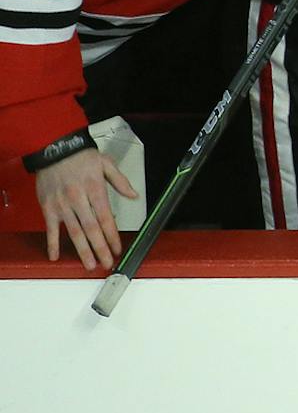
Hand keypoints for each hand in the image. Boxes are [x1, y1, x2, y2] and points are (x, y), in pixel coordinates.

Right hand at [35, 145, 135, 271]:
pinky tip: (56, 256)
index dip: (112, 236)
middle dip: (100, 248)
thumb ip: (121, 182)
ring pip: (74, 232)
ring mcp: (62, 205)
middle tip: (107, 263)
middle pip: (91, 229)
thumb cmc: (82, 156)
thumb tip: (135, 196)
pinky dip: (53, 243)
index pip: (107, 218)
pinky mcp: (48, 207)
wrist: (55, 148)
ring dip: (82, 250)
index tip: (118, 249)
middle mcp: (79, 200)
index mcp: (96, 190)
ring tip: (89, 264)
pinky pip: (51, 229)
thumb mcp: (107, 164)